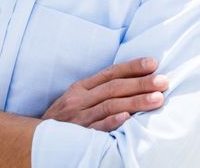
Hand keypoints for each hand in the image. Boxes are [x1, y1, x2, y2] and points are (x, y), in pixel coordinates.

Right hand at [42, 57, 167, 130]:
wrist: (36, 137)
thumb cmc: (62, 118)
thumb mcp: (75, 98)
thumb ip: (96, 91)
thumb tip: (128, 82)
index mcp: (80, 88)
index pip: (109, 74)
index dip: (131, 67)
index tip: (153, 63)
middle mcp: (80, 100)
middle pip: (114, 88)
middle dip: (140, 83)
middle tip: (163, 81)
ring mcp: (80, 117)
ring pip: (111, 106)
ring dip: (135, 101)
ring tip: (158, 98)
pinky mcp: (79, 135)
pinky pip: (97, 128)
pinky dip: (112, 122)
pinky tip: (128, 118)